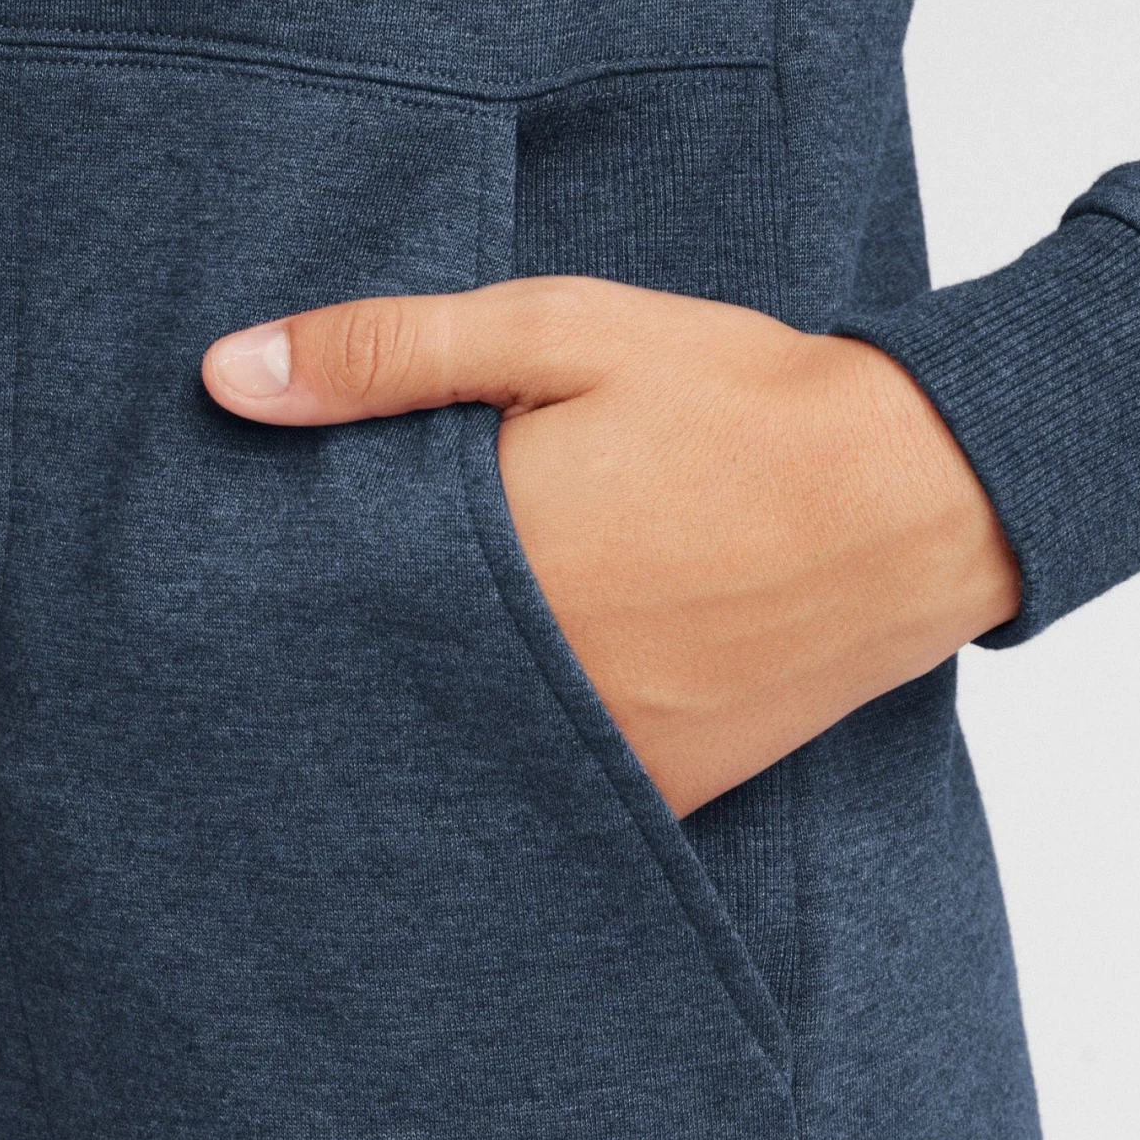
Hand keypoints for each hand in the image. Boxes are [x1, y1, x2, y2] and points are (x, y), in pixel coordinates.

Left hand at [202, 278, 1019, 817]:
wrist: (913, 501)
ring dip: (425, 736)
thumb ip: (390, 352)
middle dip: (342, 681)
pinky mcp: (661, 791)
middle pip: (387, 699)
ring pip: (464, 762)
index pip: (330, 612)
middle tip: (271, 688)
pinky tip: (492, 748)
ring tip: (384, 715)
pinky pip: (553, 806)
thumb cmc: (740, 404)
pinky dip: (514, 776)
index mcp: (490, 564)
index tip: (231, 610)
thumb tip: (226, 377)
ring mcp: (600, 751)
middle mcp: (534, 679)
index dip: (280, 611)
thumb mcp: (562, 333)